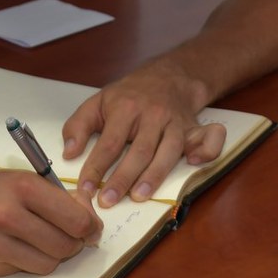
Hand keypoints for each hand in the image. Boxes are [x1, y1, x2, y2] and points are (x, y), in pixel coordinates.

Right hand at [0, 162, 101, 276]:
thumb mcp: (22, 179)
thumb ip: (57, 198)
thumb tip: (88, 217)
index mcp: (23, 189)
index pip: (76, 219)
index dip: (90, 226)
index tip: (92, 227)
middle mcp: (8, 216)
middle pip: (65, 245)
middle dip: (75, 243)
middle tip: (72, 236)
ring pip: (48, 264)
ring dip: (53, 256)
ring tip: (44, 241)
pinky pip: (23, 270)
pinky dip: (27, 261)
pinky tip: (18, 246)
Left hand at [61, 59, 226, 207]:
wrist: (168, 76)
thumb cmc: (129, 95)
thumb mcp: (98, 102)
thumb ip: (78, 126)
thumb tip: (69, 153)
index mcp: (125, 108)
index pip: (109, 142)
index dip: (96, 167)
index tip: (85, 189)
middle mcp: (153, 115)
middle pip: (138, 151)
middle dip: (122, 178)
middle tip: (108, 201)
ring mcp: (176, 122)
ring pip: (167, 152)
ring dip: (154, 176)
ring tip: (139, 197)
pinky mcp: (194, 128)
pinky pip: (208, 139)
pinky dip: (206, 150)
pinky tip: (194, 163)